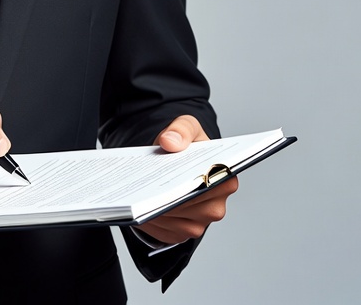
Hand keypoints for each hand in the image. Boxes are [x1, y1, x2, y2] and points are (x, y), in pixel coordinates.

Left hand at [135, 115, 237, 245]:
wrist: (177, 160)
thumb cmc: (187, 145)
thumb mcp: (187, 126)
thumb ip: (181, 129)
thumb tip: (170, 142)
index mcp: (225, 181)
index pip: (207, 187)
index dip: (187, 185)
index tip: (168, 183)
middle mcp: (216, 207)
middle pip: (187, 207)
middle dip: (165, 199)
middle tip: (143, 191)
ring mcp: (199, 224)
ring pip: (173, 223)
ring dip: (154, 212)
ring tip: (136, 198)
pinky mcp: (181, 234)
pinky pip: (163, 233)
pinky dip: (148, 222)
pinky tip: (136, 208)